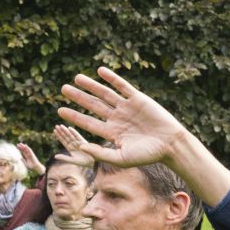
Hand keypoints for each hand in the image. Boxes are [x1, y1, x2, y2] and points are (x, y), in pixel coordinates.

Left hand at [16, 143, 44, 174]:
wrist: (35, 167)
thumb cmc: (31, 166)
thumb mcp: (26, 163)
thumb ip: (23, 160)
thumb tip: (20, 158)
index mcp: (27, 156)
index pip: (23, 152)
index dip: (20, 149)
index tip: (17, 147)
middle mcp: (28, 154)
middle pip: (24, 150)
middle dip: (21, 147)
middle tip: (17, 144)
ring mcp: (30, 154)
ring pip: (26, 149)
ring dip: (23, 146)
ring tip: (20, 143)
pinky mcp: (32, 154)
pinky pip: (29, 150)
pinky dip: (27, 147)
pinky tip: (25, 145)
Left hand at [52, 125, 94, 167]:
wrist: (93, 162)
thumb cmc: (83, 162)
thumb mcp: (73, 160)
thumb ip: (64, 158)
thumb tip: (55, 156)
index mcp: (70, 148)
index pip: (63, 141)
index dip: (59, 136)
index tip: (54, 130)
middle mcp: (74, 144)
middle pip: (66, 137)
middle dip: (61, 131)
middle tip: (56, 126)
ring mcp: (78, 142)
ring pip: (70, 135)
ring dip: (65, 131)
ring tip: (60, 125)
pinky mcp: (83, 141)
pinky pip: (77, 136)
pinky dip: (73, 132)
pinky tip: (69, 128)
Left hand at [58, 67, 187, 167]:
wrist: (169, 145)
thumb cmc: (146, 155)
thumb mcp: (120, 158)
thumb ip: (100, 153)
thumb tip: (80, 147)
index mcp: (111, 132)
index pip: (88, 122)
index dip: (74, 116)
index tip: (60, 110)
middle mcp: (116, 118)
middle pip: (93, 105)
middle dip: (78, 97)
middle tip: (63, 89)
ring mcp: (126, 107)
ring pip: (105, 93)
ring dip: (91, 86)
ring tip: (76, 78)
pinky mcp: (138, 99)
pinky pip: (122, 86)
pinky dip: (112, 78)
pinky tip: (100, 72)